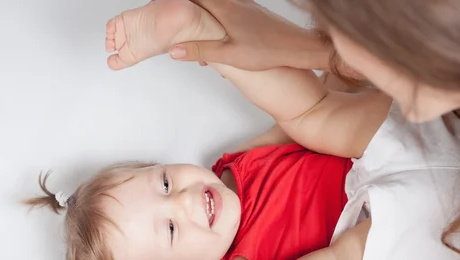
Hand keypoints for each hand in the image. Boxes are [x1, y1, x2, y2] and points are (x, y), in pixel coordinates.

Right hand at [168, 0, 331, 70]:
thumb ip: (200, 50)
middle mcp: (232, 3)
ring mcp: (244, 5)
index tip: (162, 4)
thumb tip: (174, 49)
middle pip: (203, 0)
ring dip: (202, 12)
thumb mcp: (229, 55)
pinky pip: (227, 8)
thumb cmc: (267, 51)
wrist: (296, 47)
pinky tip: (218, 32)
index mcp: (223, 10)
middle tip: (171, 12)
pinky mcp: (252, 12)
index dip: (176, 2)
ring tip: (191, 25)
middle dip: (188, 7)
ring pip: (215, 4)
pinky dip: (216, 16)